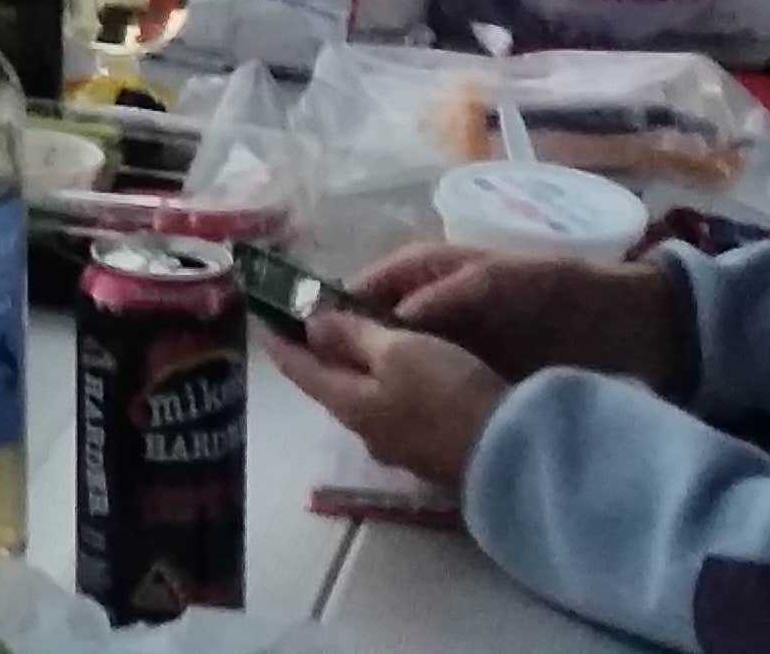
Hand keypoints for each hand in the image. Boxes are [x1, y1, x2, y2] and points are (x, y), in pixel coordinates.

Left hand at [258, 304, 513, 490]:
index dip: (278, 339)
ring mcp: (396, 444)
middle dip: (318, 352)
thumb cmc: (447, 392)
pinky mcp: (427, 449)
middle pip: (329, 384)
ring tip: (356, 336)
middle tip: (312, 317)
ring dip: (354, 368)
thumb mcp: (399, 351)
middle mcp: (363, 429)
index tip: (259, 315)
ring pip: (363, 397)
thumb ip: (353, 336)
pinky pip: (393, 408)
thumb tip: (310, 323)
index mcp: (347, 403)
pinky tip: (399, 370)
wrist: (509, 454)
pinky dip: (385, 383)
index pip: (298, 369)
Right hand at [354, 244, 695, 396]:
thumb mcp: (501, 282)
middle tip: (324, 382)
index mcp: (442, 269)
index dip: (342, 305)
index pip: (377, 283)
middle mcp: (444, 305)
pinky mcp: (483, 377)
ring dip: (383, 382)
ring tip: (358, 411)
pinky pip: (438, 389)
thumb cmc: (564, 290)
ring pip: (405, 363)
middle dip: (353, 351)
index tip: (308, 332)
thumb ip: (445, 297)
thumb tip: (387, 321)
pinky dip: (420, 403)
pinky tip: (405, 426)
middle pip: (383, 328)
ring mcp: (463, 344)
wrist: (635, 327)